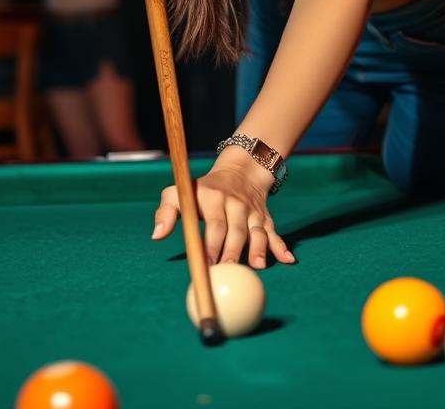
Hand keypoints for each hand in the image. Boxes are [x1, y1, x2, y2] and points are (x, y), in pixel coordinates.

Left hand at [151, 146, 295, 269]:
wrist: (239, 171)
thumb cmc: (201, 191)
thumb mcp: (179, 191)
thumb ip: (166, 212)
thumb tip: (156, 236)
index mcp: (213, 198)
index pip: (213, 223)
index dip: (211, 243)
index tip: (206, 264)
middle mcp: (235, 204)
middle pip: (236, 231)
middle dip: (232, 253)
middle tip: (228, 273)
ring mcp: (252, 211)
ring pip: (257, 232)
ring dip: (259, 249)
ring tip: (258, 267)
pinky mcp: (265, 218)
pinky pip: (275, 232)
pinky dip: (281, 246)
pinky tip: (288, 260)